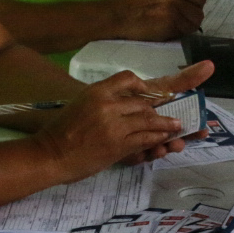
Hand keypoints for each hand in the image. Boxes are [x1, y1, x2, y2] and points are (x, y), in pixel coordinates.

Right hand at [33, 62, 213, 174]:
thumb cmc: (64, 131)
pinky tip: (166, 140)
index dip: (149, 84)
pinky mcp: (117, 145)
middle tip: (183, 108)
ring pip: (149, 120)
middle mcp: (107, 104)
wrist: (50, 154)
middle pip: (145, 101)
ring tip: (179, 126)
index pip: (129, 78)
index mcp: (98, 91)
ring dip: (167, 124)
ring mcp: (114, 125)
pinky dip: (158, 139)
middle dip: (166, 104)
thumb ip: (106, 100)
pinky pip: (145, 139)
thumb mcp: (83, 105)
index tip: (162, 89)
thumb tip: (131, 101)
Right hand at [112, 0, 206, 41]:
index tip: (187, 13)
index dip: (196, 8)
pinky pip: (184, 33)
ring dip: (186, 29)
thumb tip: (191, 10)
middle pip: (199, 13)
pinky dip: (178, 35)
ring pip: (194, 24)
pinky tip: (166, 32)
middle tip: (180, 24)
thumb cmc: (136, 7)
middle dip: (192, 21)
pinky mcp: (169, 24)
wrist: (120, 16)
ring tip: (173, 29)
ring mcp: (174, 10)